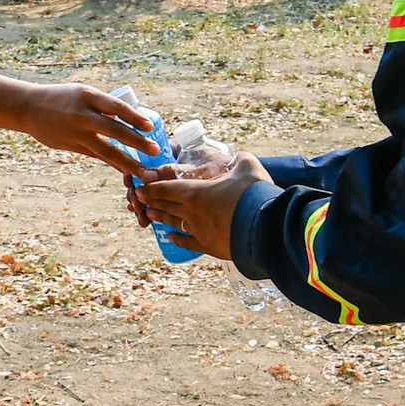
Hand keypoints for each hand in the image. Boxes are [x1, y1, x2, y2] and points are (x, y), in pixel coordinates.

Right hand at [17, 84, 157, 176]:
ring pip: (106, 150)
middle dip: (136, 142)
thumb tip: (132, 120)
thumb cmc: (62, 98)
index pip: (116, 107)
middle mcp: (82, 115)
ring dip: (127, 162)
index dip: (134, 117)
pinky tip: (126, 171)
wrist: (29, 108)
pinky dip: (113, 163)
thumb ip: (104, 106)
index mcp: (88, 96)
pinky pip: (97, 156)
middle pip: (114, 130)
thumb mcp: (83, 93)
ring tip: (144, 172)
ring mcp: (76, 133)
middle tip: (155, 151)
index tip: (150, 126)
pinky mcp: (72, 146)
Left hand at [133, 153, 273, 262]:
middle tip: (140, 199)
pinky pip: (188, 243)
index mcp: (195, 192)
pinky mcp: (209, 247)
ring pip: (173, 223)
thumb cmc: (254, 195)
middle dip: (151, 201)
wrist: (265, 229)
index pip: (165, 188)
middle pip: (165, 206)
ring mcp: (199, 231)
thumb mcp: (248, 168)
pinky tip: (171, 238)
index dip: (150, 187)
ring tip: (150, 215)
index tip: (139, 187)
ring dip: (160, 218)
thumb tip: (240, 158)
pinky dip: (178, 239)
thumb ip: (240, 161)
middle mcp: (191, 213)